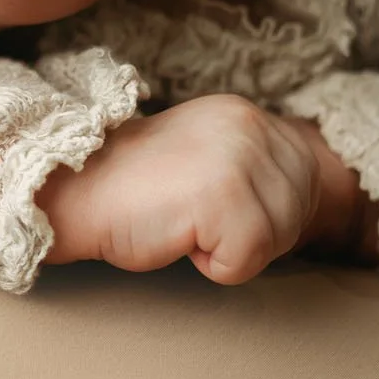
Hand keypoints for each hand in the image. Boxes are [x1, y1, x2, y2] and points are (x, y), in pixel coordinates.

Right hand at [35, 94, 323, 285]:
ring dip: (232, 248)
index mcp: (243, 114)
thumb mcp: (206, 157)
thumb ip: (248, 163)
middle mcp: (247, 124)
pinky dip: (214, 265)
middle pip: (297, 210)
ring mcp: (238, 156)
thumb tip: (296, 196)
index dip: (263, 210)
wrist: (74, 192)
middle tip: (194, 217)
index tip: (211, 205)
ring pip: (277, 236)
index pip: (303, 178)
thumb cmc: (134, 192)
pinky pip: (248, 259)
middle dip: (252, 232)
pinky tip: (179, 236)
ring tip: (186, 223)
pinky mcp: (223, 194)